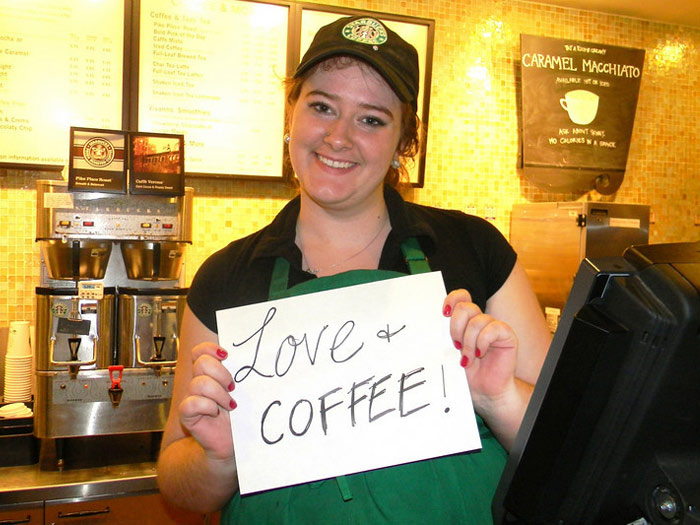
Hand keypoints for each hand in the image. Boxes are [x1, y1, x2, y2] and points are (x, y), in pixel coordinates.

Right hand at [178, 342, 235, 460]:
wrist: (232, 443)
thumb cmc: (239, 417)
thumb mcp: (243, 391)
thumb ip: (241, 374)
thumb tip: (251, 357)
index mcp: (211, 373)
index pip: (200, 351)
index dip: (210, 349)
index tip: (226, 356)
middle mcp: (199, 382)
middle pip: (202, 363)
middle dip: (221, 374)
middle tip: (232, 388)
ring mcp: (192, 397)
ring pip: (199, 383)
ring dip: (219, 394)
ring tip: (230, 405)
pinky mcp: (187, 414)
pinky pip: (191, 403)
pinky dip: (207, 407)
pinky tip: (216, 413)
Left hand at [443, 289, 518, 411]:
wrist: (483, 391)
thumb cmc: (466, 373)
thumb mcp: (448, 352)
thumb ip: (443, 336)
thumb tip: (429, 323)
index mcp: (465, 321)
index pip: (461, 297)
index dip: (452, 300)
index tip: (443, 314)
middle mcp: (479, 320)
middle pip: (465, 307)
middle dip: (455, 327)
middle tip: (455, 345)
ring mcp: (493, 326)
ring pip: (476, 320)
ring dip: (468, 342)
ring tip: (467, 358)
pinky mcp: (506, 334)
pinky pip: (493, 328)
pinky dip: (482, 342)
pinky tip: (480, 354)